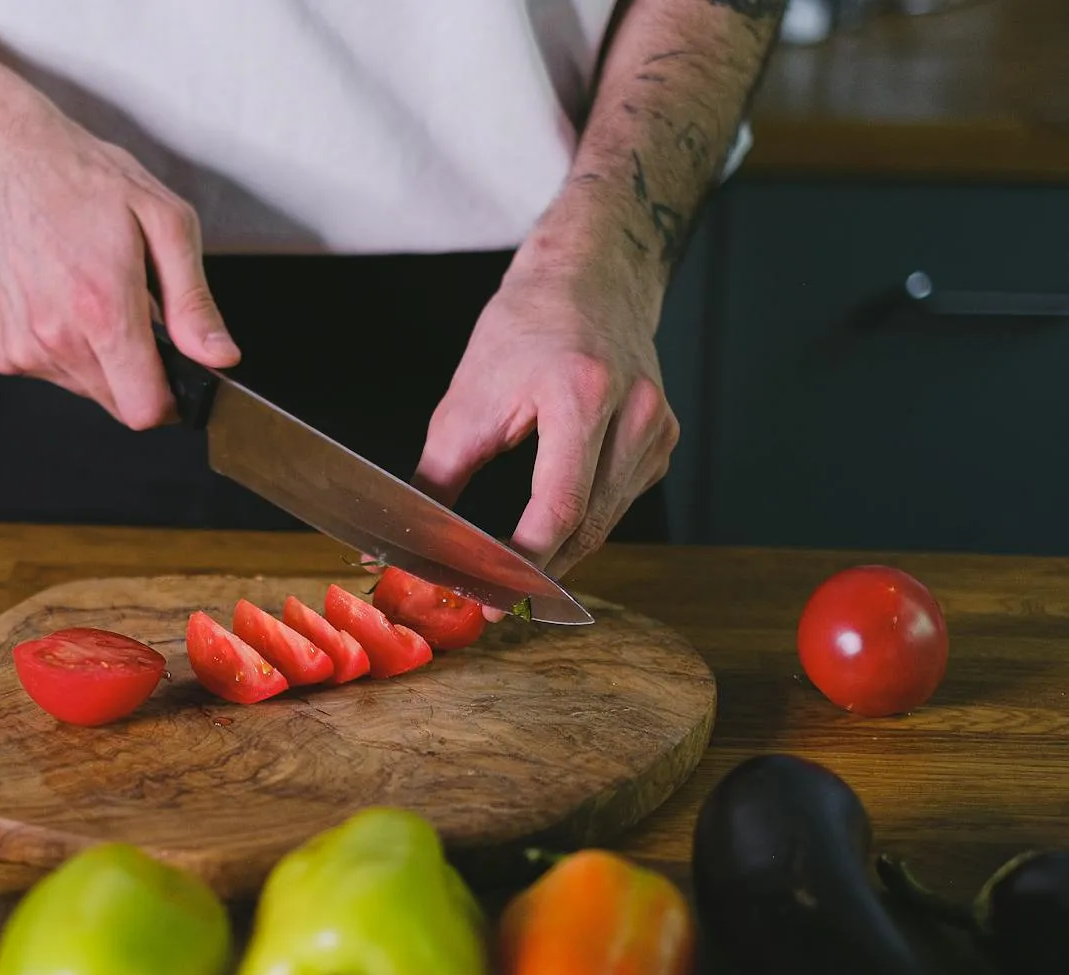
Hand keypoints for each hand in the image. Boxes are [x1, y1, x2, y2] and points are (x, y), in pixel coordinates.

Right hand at [0, 70, 238, 428]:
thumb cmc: (77, 176)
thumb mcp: (162, 221)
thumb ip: (193, 301)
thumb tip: (219, 357)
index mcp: (102, 309)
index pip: (146, 409)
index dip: (171, 398)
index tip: (175, 371)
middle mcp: (55, 337)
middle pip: (118, 403)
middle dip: (136, 370)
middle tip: (130, 310)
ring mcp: (20, 346)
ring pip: (83, 388)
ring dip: (98, 357)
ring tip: (87, 292)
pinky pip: (47, 371)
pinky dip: (61, 346)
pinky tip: (55, 296)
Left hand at [414, 224, 677, 591]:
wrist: (588, 276)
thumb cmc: (524, 328)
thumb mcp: (466, 400)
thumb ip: (438, 478)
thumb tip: (406, 542)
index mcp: (582, 393)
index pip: (559, 507)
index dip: (524, 564)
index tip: (490, 599)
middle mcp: (633, 411)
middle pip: (587, 525)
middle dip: (537, 572)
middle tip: (493, 603)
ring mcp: (657, 428)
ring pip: (605, 522)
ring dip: (558, 553)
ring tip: (510, 574)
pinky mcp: (662, 440)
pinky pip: (618, 502)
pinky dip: (581, 523)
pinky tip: (549, 531)